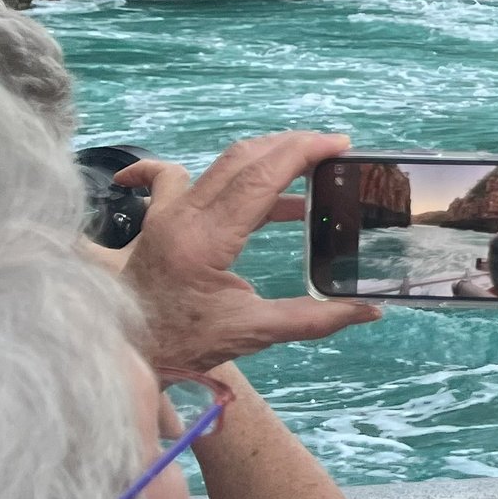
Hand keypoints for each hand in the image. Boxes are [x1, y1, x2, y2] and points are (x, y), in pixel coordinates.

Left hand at [120, 133, 378, 371]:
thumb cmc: (186, 344)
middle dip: (293, 146)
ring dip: (265, 157)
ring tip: (305, 166)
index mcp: (206, 240)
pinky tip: (195, 167)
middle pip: (244, 158)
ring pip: (220, 165)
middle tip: (333, 150)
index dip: (304, 153)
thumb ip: (316, 318)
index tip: (340, 145)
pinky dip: (190, 166)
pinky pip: (168, 176)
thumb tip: (370, 309)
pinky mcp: (159, 219)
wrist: (128, 353)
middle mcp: (183, 216)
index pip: (261, 177)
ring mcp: (167, 213)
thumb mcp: (254, 333)